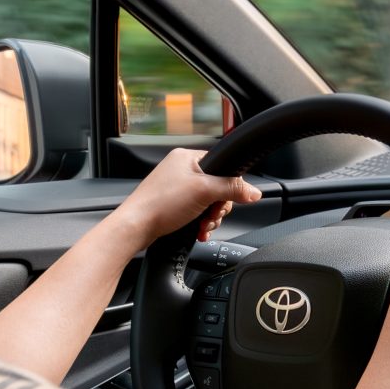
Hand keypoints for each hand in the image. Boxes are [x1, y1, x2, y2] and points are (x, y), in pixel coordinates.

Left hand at [115, 148, 262, 245]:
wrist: (136, 226)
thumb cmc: (161, 204)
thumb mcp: (204, 192)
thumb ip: (232, 189)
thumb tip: (254, 191)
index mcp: (188, 157)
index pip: (222, 166)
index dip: (229, 186)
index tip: (229, 200)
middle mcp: (181, 169)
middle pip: (217, 187)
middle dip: (218, 207)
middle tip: (211, 215)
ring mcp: (176, 187)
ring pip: (208, 202)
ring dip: (209, 218)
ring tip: (202, 226)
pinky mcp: (172, 204)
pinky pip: (196, 211)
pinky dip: (200, 222)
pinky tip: (197, 231)